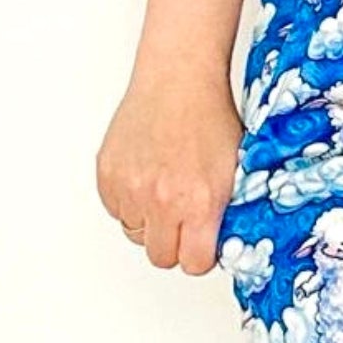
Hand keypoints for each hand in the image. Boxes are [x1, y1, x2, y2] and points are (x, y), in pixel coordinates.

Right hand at [95, 65, 243, 275]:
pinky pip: (115, 208)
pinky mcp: (107, 174)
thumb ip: (223, 212)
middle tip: (182, 218)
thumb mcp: (235, 170)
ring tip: (163, 187)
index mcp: (199, 202)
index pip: (194, 263)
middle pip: (160, 256)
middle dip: (173, 242)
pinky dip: (128, 200)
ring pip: (134, 232)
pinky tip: (146, 174)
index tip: (202, 242)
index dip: (200, 254)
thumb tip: (218, 241)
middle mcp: (162, 200)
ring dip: (148, 219)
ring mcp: (131, 187)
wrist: (178, 78)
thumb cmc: (209, 115)